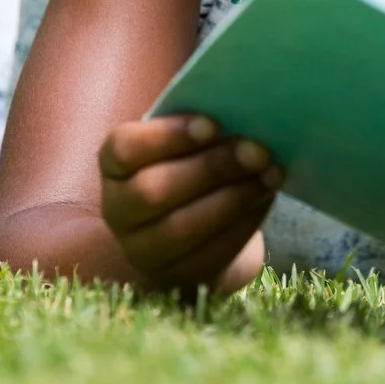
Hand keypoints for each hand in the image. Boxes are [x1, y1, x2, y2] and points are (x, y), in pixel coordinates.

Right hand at [98, 115, 282, 294]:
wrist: (193, 223)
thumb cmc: (189, 164)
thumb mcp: (184, 140)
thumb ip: (201, 125)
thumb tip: (242, 108)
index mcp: (114, 165)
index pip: (124, 148)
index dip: (166, 136)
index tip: (213, 124)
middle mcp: (118, 210)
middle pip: (153, 192)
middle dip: (210, 169)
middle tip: (256, 150)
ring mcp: (142, 250)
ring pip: (181, 229)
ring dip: (232, 199)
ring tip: (269, 174)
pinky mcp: (175, 276)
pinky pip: (207, 254)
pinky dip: (242, 225)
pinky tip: (264, 199)